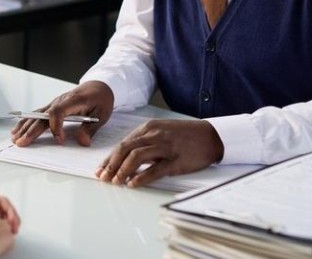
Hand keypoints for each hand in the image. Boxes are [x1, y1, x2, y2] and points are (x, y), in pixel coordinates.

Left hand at [0, 190, 20, 233]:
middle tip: (16, 229)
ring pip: (2, 211)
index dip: (11, 212)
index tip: (12, 222)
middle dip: (13, 217)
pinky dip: (1, 222)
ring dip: (8, 220)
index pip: (2, 201)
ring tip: (11, 231)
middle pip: (5, 206)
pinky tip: (2, 231)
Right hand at [10, 81, 113, 146]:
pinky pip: (37, 113)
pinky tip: (18, 129)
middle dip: (31, 130)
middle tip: (22, 143)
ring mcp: (54, 103)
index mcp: (74, 101)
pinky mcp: (52, 106)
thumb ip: (91, 129)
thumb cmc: (101, 99)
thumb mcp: (102, 114)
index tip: (60, 140)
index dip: (56, 127)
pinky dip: (27, 121)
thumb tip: (82, 142)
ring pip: (36, 114)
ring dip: (25, 126)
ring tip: (15, 138)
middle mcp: (60, 101)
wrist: (98, 86)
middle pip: (42, 115)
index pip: (58, 111)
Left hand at [95, 119, 223, 187]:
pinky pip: (156, 169)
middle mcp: (154, 135)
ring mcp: (165, 147)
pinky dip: (142, 177)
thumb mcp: (161, 132)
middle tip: (103, 177)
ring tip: (115, 182)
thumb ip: (144, 142)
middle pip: (125, 149)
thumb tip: (125, 158)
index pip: (123, 143)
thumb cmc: (185, 135)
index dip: (110, 158)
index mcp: (149, 128)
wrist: (211, 135)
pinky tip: (133, 183)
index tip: (100, 169)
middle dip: (111, 164)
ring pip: (137, 157)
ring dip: (123, 170)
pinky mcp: (176, 160)